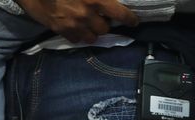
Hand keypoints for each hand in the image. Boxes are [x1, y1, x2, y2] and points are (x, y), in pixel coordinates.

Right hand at [16, 0, 138, 43]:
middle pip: (105, 29)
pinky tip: (76, 28)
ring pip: (93, 38)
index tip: (133, 21)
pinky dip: (79, 35)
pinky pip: (77, 40)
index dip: (130, 19)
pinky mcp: (61, 31)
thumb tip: (105, 0)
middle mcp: (87, 14)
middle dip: (104, 23)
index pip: (120, 14)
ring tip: (88, 24)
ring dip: (93, 32)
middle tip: (100, 17)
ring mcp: (74, 25)